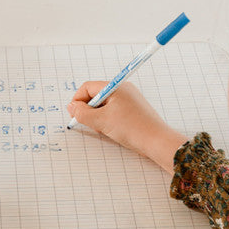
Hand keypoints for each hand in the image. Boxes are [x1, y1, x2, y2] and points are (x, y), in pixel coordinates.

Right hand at [67, 81, 186, 173]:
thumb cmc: (132, 128)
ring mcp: (128, 100)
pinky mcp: (132, 110)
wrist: (156, 141)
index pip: (88, 87)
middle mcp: (122, 90)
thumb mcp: (101, 121)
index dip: (78, 101)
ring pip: (103, 105)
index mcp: (115, 87)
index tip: (75, 115)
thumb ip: (82, 113)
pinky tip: (112, 131)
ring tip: (104, 129)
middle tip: (91, 124)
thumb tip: (72, 107)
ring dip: (98, 117)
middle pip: (95, 95)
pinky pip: (113, 111)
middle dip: (89, 111)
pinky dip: (107, 120)